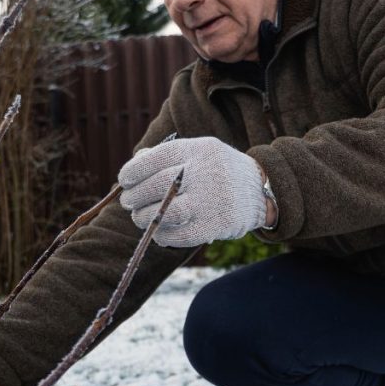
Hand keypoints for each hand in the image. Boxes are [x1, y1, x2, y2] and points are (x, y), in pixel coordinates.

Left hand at [118, 136, 267, 246]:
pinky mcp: (214, 225)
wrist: (260, 190)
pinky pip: (178, 235)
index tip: (124, 180)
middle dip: (135, 196)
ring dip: (144, 218)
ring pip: (164, 213)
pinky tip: (158, 231)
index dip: (134, 171)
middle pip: (157, 185)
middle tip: (128, 202)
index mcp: (199, 150)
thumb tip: (132, 170)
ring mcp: (210, 201)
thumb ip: (168, 156)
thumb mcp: (200, 151)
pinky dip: (162, 235)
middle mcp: (204, 173)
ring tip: (139, 217)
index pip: (156, 158)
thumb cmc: (219, 169)